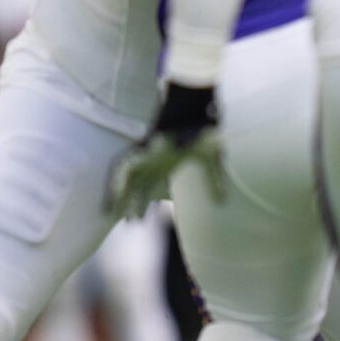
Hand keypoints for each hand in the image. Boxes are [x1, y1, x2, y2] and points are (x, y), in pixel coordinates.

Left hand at [108, 82, 223, 217]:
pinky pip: (125, 171)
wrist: (193, 118)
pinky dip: (120, 185)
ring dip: (123, 198)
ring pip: (128, 181)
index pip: (148, 186)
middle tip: (131, 223)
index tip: (139, 220)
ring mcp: (144, 157)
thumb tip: (221, 203)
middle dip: (132, 204)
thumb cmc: (201, 134)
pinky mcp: (141, 153)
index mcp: (163, 163)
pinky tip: (118, 199)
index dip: (142, 202)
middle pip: (137, 187)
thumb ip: (214, 182)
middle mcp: (151, 162)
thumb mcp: (210, 163)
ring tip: (120, 215)